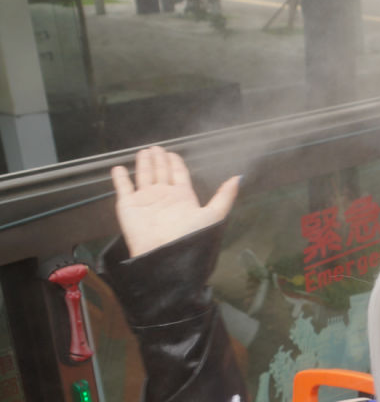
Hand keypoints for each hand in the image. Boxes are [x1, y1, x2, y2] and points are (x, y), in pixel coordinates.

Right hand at [111, 147, 241, 257]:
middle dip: (159, 160)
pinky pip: (123, 188)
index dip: (175, 163)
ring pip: (144, 176)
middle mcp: (164, 196)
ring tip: (144, 152)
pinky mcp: (128, 206)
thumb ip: (225, 195)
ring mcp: (146, 200)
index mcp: (183, 197)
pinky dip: (120, 178)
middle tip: (156, 148)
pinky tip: (118, 168)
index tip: (172, 153)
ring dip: (144, 164)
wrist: (167, 254)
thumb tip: (238, 178)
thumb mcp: (215, 214)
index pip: (179, 174)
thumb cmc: (191, 236)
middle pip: (161, 172)